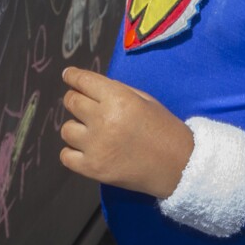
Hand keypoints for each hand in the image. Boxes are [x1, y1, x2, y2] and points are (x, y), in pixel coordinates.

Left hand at [59, 67, 193, 197]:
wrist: (179, 166)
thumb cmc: (163, 128)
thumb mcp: (144, 100)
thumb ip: (114, 91)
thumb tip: (87, 85)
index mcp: (118, 99)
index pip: (82, 81)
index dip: (72, 76)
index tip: (68, 75)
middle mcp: (102, 120)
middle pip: (71, 102)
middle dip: (76, 99)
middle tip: (85, 105)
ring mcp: (95, 146)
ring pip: (66, 129)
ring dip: (77, 128)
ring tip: (92, 132)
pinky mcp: (92, 169)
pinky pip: (66, 156)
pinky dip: (73, 152)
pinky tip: (87, 150)